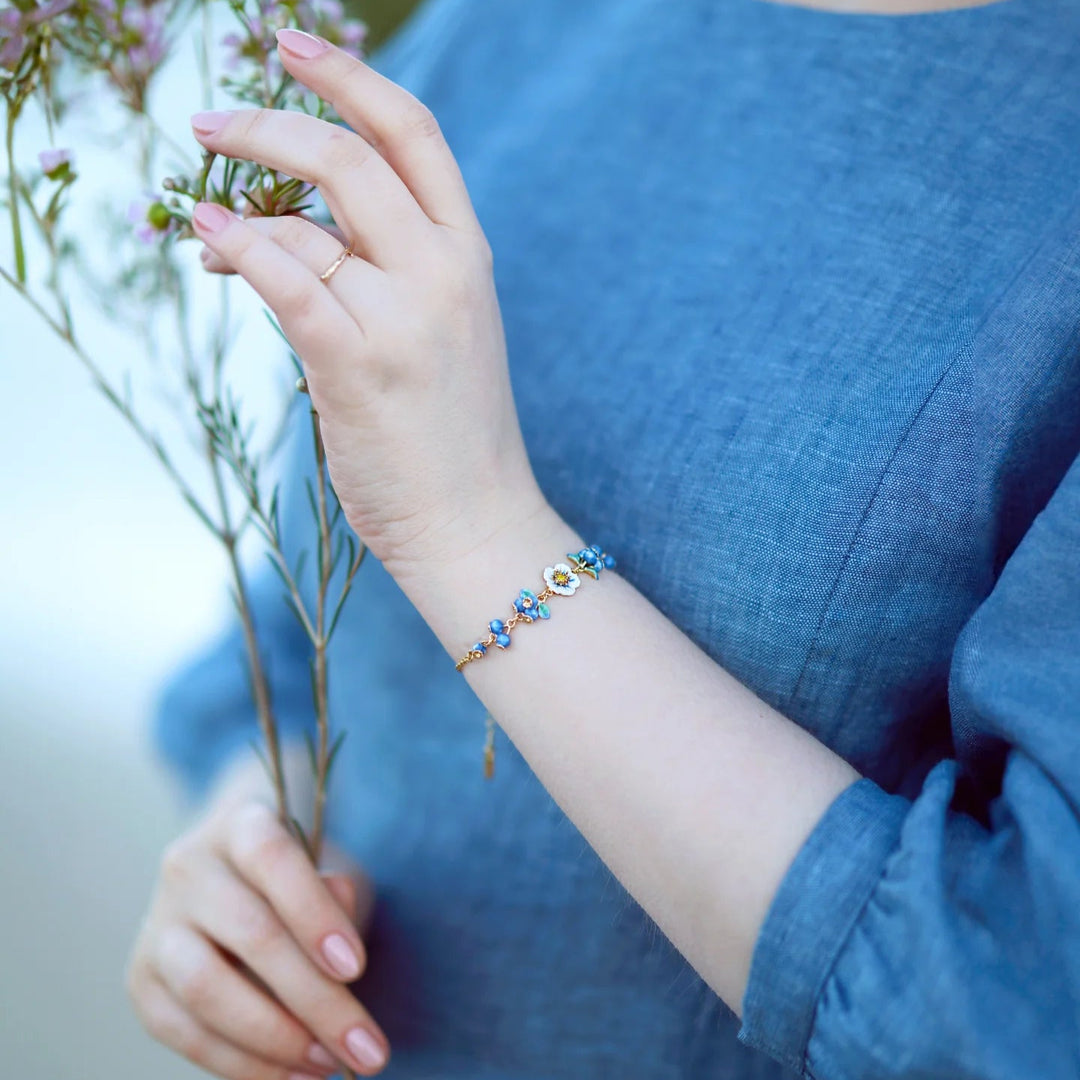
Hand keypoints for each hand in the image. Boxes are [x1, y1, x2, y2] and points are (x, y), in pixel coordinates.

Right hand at [125, 796, 389, 1077]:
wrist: (236, 877)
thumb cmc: (300, 878)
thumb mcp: (332, 868)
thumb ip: (340, 897)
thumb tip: (339, 947)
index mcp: (241, 824)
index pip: (272, 857)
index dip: (313, 912)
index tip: (357, 968)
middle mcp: (189, 866)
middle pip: (251, 934)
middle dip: (316, 1000)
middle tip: (368, 1050)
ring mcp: (157, 923)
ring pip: (207, 989)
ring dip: (276, 1039)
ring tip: (328, 1065)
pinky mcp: (140, 980)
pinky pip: (185, 1033)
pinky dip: (241, 1065)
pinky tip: (291, 1077)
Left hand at [188, 28, 549, 581]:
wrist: (476, 520)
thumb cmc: (452, 432)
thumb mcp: (445, 330)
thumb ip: (394, 267)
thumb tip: (294, 225)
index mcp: (469, 256)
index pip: (414, 134)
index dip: (350, 77)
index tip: (292, 45)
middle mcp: (444, 272)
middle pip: (349, 155)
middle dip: (266, 121)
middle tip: (207, 124)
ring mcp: (404, 317)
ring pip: (304, 220)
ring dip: (237, 209)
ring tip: (206, 234)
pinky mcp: (357, 364)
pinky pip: (286, 278)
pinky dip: (237, 246)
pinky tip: (207, 238)